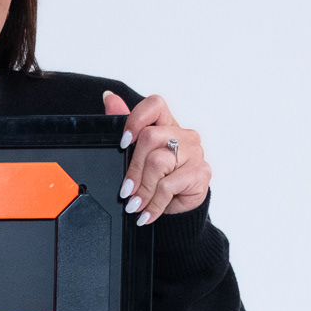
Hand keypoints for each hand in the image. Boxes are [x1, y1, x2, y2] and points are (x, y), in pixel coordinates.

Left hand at [104, 90, 210, 225]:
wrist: (178, 207)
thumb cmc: (158, 178)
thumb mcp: (137, 155)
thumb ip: (126, 124)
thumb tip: (109, 98)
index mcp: (167, 125)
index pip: (155, 105)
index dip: (136, 120)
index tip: (124, 142)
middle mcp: (183, 135)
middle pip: (150, 138)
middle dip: (133, 169)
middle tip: (126, 191)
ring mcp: (195, 153)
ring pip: (158, 162)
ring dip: (142, 189)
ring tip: (136, 204)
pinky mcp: (201, 173)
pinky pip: (168, 186)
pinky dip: (154, 203)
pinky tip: (148, 212)